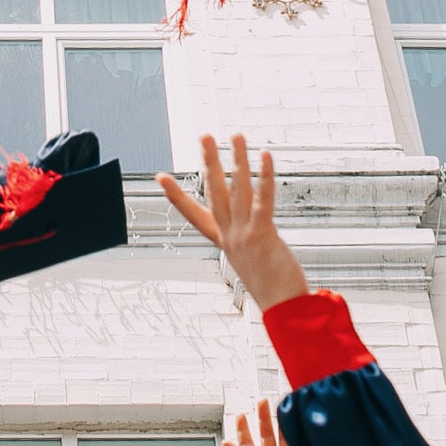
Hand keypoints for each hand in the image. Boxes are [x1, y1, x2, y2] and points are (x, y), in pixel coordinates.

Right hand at [157, 135, 307, 312]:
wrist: (284, 309)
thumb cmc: (275, 290)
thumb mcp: (254, 264)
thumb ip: (251, 246)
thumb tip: (256, 239)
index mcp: (225, 242)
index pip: (194, 215)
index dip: (176, 196)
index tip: (161, 177)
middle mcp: (230, 235)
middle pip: (215, 192)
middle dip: (208, 161)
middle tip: (203, 136)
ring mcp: (243, 235)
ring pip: (238, 189)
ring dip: (237, 159)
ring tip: (236, 136)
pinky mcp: (262, 235)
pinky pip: (263, 200)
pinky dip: (264, 176)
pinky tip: (265, 156)